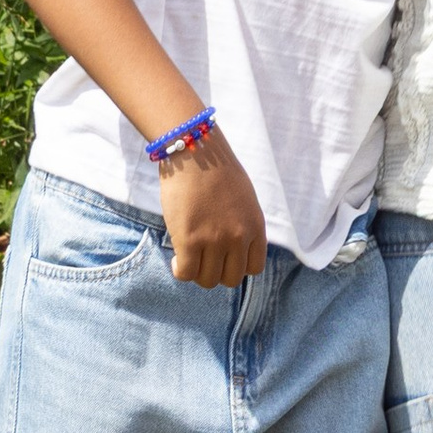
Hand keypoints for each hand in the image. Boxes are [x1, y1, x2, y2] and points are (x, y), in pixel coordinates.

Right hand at [159, 131, 269, 288]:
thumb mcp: (244, 199)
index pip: (254, 268)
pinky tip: (176, 258)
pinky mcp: (189, 240)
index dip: (236, 265)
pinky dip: (180, 271)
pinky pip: (186, 273)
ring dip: (197, 272)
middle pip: (230, 279)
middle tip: (203, 259)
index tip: (223, 257)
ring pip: (207, 280)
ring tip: (188, 257)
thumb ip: (243, 225)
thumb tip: (231, 248)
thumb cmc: (216, 170)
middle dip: (216, 272)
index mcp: (255, 227)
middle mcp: (238, 237)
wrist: (195, 152)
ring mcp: (214, 240)